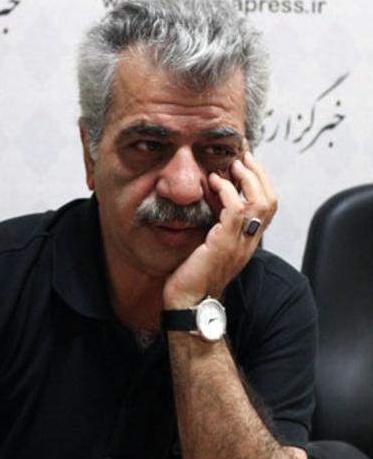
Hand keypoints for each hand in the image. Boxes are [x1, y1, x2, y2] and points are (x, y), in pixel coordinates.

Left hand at [163, 151, 276, 308]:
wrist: (188, 301)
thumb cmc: (194, 275)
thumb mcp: (211, 245)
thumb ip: (218, 226)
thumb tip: (211, 201)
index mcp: (248, 241)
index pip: (267, 207)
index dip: (262, 182)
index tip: (248, 164)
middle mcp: (249, 242)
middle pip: (270, 201)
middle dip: (260, 174)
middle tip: (245, 156)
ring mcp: (239, 244)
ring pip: (259, 203)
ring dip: (247, 179)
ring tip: (234, 164)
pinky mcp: (223, 244)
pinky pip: (235, 211)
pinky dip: (226, 192)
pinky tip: (214, 182)